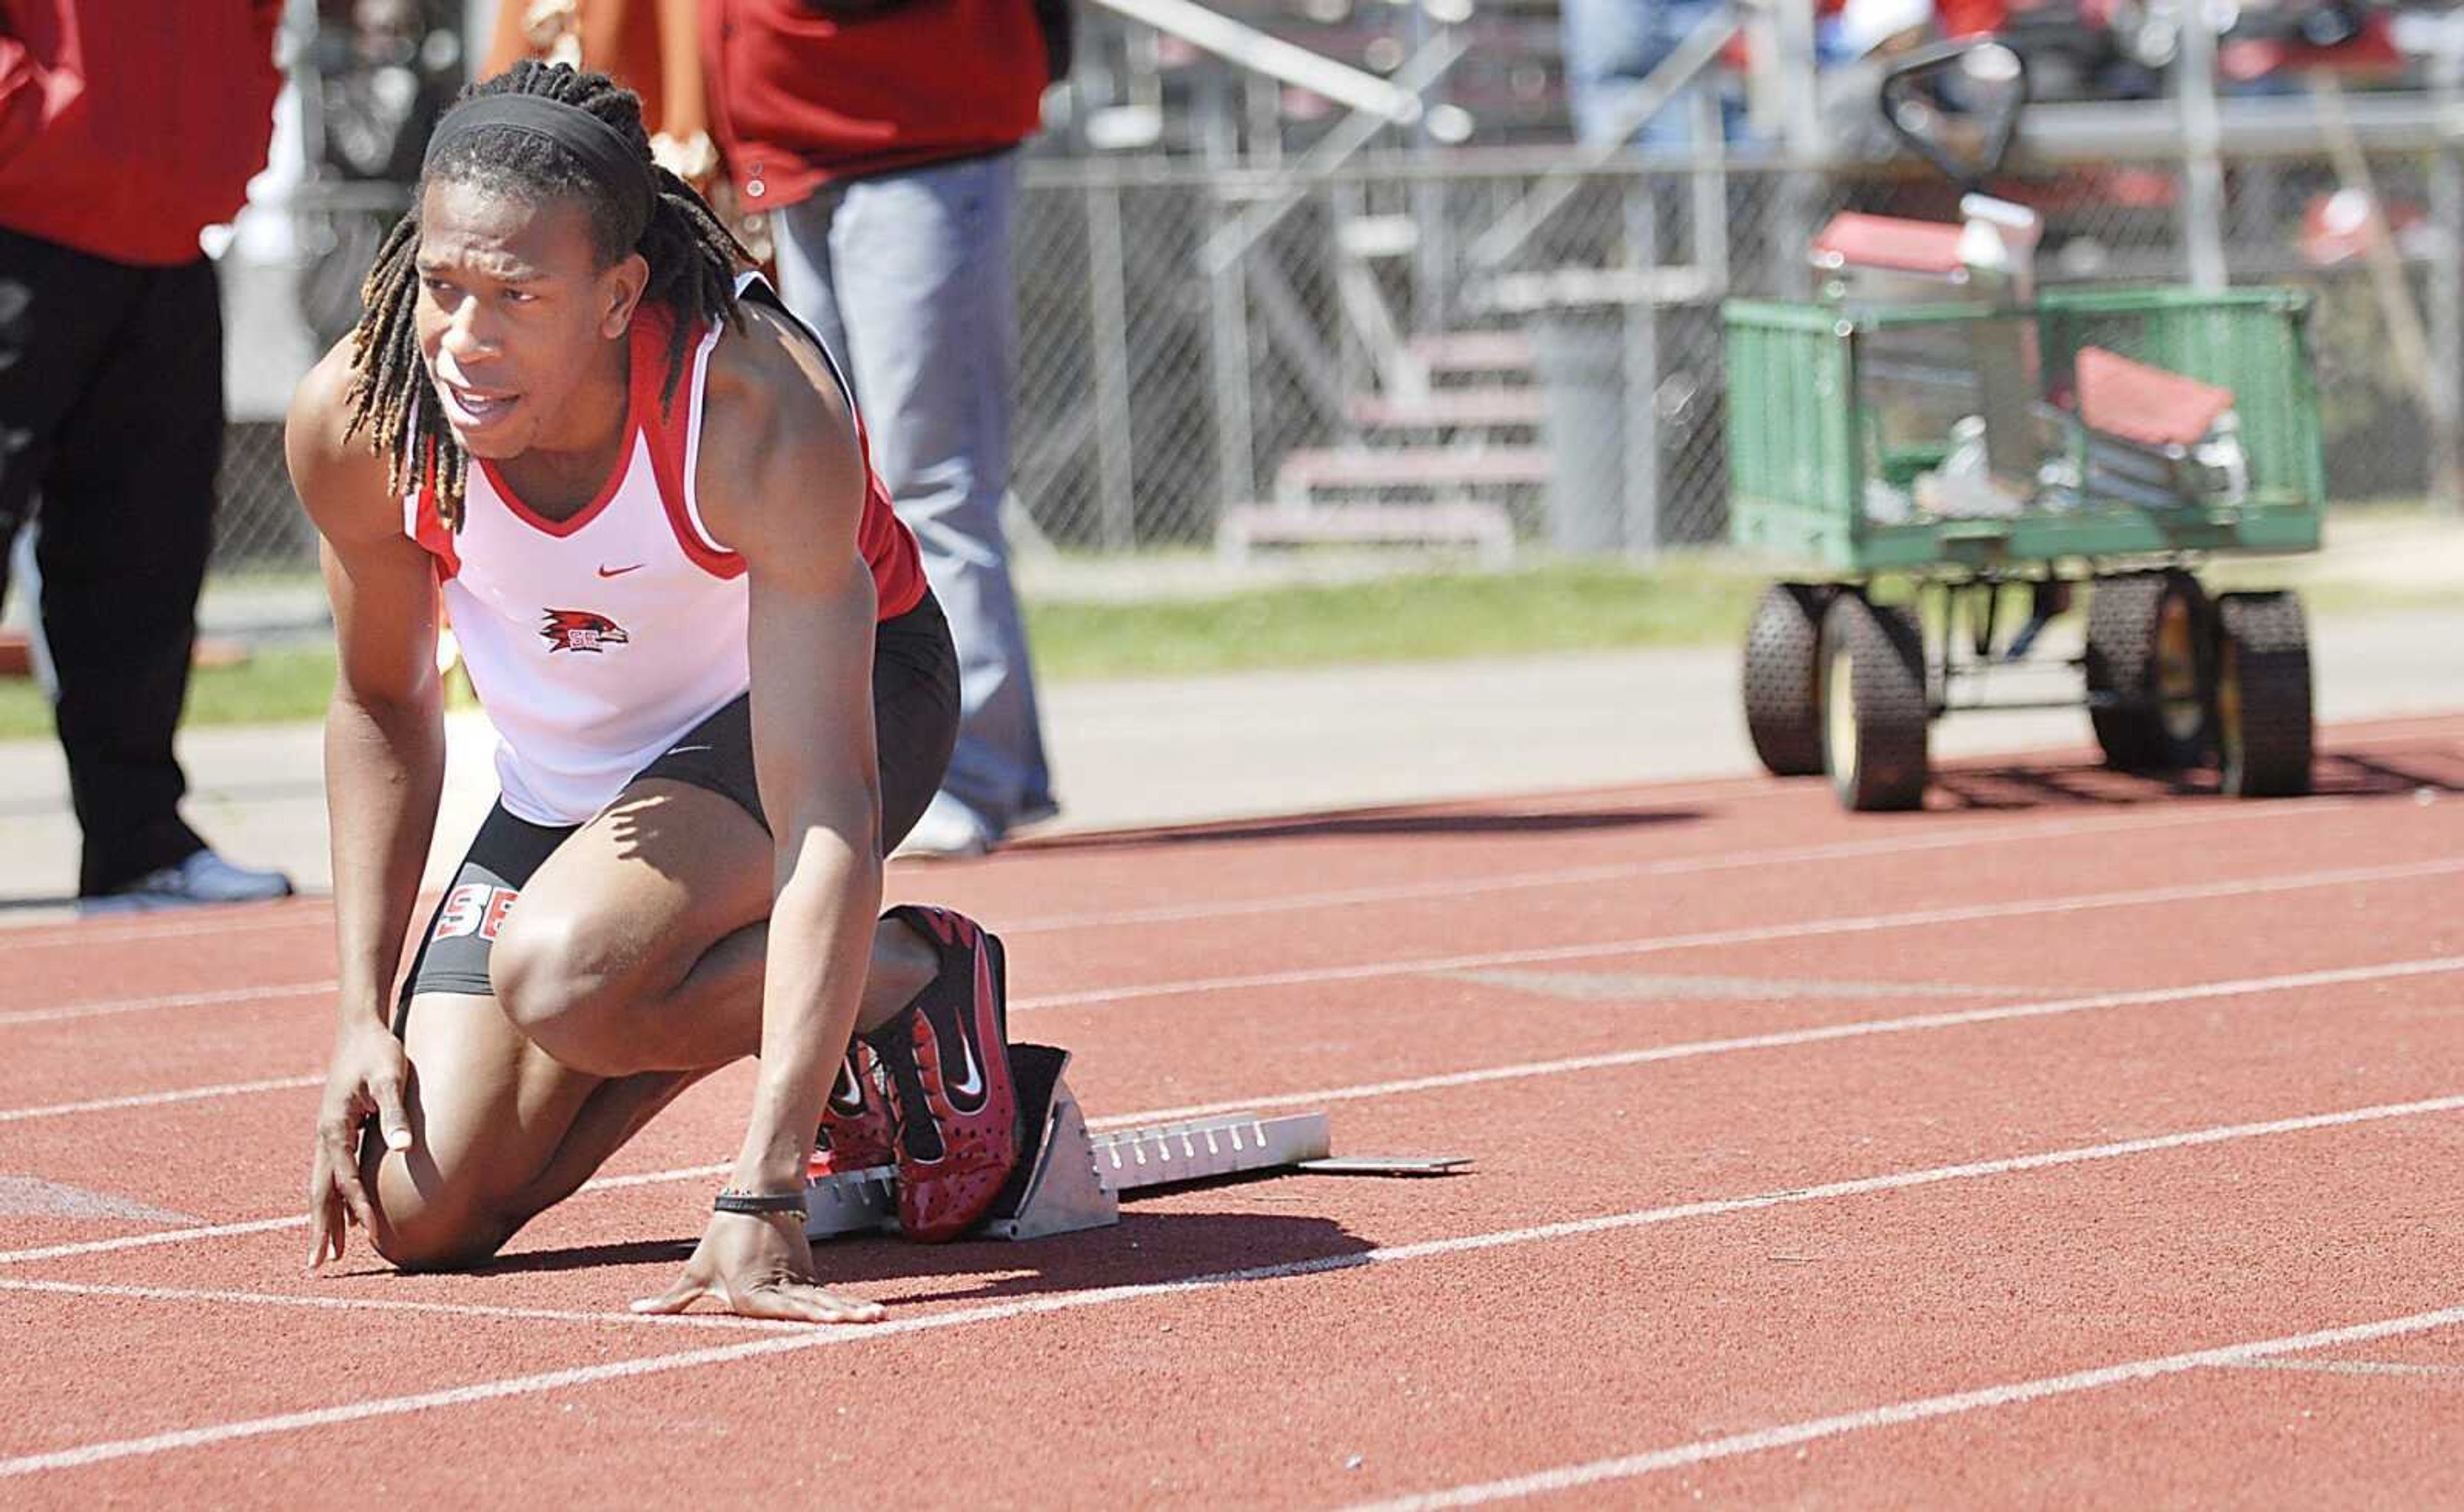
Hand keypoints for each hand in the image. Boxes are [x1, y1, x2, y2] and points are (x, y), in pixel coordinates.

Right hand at [305, 1021, 412, 1269]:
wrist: (359, 1026)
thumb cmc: (378, 1051)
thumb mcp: (390, 1078)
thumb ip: (395, 1113)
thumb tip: (403, 1149)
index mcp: (334, 1128)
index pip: (346, 1181)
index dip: (360, 1211)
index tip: (373, 1238)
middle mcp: (323, 1136)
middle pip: (319, 1193)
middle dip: (320, 1230)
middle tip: (318, 1266)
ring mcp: (326, 1133)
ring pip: (320, 1186)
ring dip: (323, 1219)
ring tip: (326, 1253)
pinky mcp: (335, 1129)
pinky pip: (329, 1173)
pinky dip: (331, 1198)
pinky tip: (342, 1213)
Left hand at [630, 1210, 884, 1323]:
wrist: (757, 1197)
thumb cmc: (722, 1237)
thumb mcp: (695, 1272)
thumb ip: (670, 1299)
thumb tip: (635, 1311)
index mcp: (753, 1294)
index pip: (783, 1309)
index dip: (810, 1315)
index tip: (831, 1320)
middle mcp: (780, 1289)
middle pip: (813, 1306)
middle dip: (840, 1315)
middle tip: (865, 1321)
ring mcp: (798, 1281)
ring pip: (827, 1299)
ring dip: (852, 1308)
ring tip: (877, 1318)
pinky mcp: (808, 1276)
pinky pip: (829, 1295)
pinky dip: (848, 1304)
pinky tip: (869, 1314)